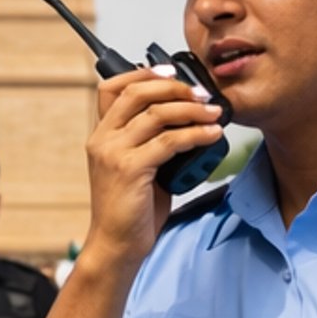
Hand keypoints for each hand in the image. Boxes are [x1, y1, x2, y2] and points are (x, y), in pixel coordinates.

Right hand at [84, 66, 224, 263]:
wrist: (117, 246)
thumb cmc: (131, 213)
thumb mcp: (139, 170)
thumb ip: (152, 146)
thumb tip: (186, 127)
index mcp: (102, 135)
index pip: (113, 87)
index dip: (143, 73)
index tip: (171, 72)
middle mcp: (103, 139)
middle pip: (137, 93)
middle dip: (174, 87)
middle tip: (202, 94)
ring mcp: (114, 153)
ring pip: (156, 114)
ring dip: (191, 109)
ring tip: (214, 113)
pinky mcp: (131, 169)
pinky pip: (169, 142)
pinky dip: (195, 135)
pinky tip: (212, 135)